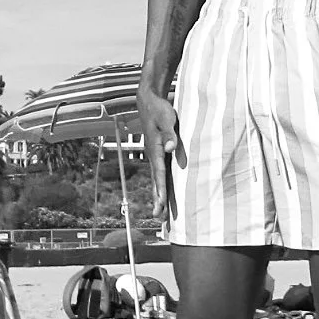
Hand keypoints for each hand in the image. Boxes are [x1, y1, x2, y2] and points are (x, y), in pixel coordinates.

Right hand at [138, 85, 178, 218]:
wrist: (148, 100)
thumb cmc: (159, 108)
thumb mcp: (166, 118)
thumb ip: (169, 134)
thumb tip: (170, 149)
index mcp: (154, 149)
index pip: (159, 174)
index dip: (162, 190)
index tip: (162, 205)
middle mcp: (153, 155)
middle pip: (156, 181)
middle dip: (157, 200)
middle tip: (159, 218)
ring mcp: (154, 155)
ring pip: (156, 179)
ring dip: (158, 196)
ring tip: (159, 213)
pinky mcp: (157, 152)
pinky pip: (159, 173)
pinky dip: (160, 186)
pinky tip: (162, 193)